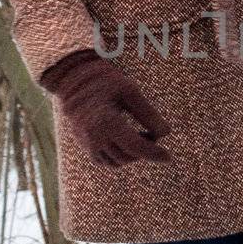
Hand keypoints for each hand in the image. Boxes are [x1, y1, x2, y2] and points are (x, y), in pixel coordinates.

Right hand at [39, 49, 171, 166]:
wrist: (74, 80)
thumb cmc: (106, 82)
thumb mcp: (130, 91)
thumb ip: (148, 113)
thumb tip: (166, 133)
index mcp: (105, 122)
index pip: (135, 147)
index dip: (154, 153)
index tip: (168, 157)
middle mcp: (93, 137)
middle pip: (127, 156)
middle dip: (144, 150)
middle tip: (152, 133)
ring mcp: (86, 143)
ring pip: (116, 162)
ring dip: (132, 154)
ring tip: (139, 134)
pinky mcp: (84, 145)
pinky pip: (105, 161)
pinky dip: (119, 156)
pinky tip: (126, 140)